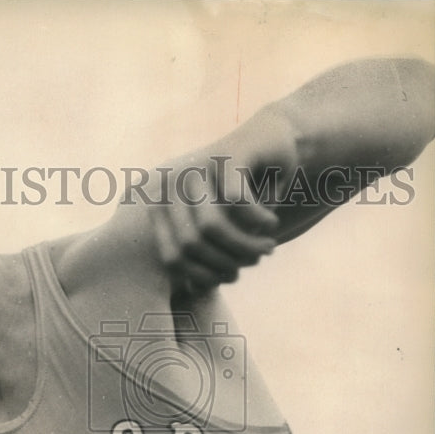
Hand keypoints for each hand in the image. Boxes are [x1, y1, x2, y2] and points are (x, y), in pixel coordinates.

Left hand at [147, 154, 279, 296]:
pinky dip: (259, 220)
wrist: (273, 143)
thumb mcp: (222, 231)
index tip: (231, 277)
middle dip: (228, 262)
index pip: (173, 259)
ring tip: (268, 248)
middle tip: (256, 261)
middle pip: (191, 246)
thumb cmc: (245, 197)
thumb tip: (194, 290)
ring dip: (245, 245)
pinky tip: (271, 222)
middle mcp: (172, 186)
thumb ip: (204, 258)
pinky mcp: (225, 156)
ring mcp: (196, 168)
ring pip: (212, 227)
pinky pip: (237, 203)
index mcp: (162, 207)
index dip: (204, 277)